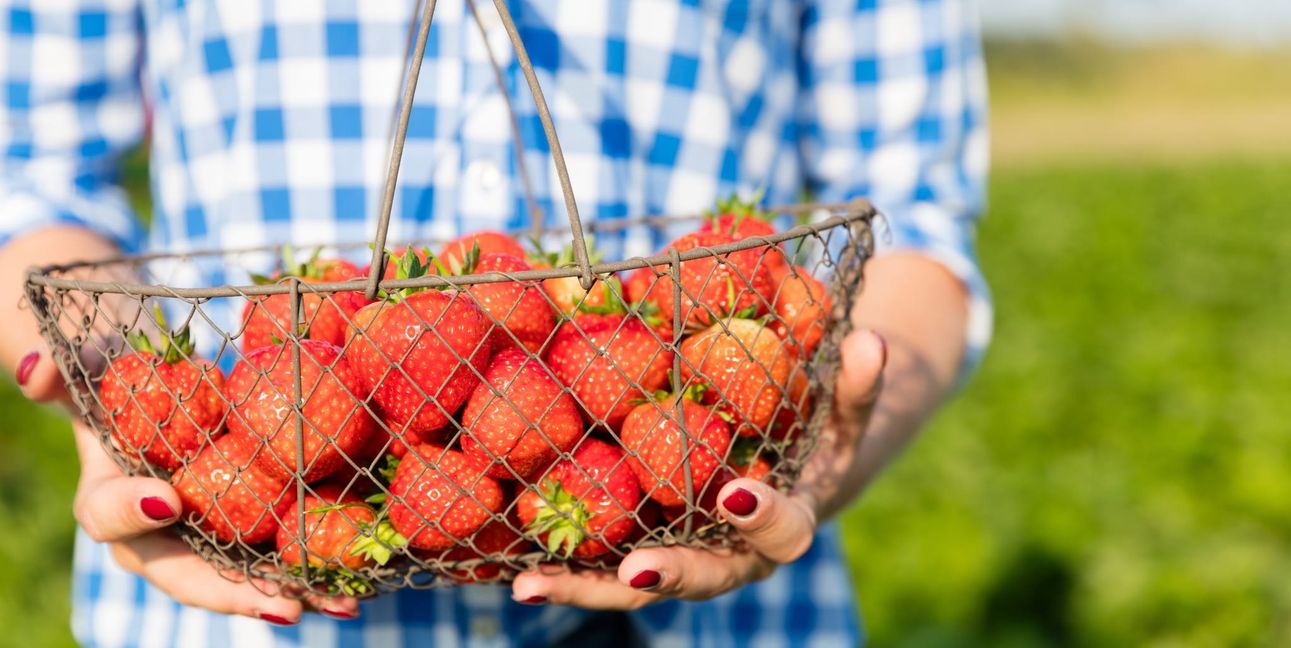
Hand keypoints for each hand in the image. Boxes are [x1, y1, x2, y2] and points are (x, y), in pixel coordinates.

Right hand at [17, 345, 360, 622]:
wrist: (159, 380)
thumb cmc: (120, 372)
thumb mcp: (88, 365)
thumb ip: (62, 373)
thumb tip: (34, 370)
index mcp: (110, 500)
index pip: (109, 517)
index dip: (133, 511)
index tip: (168, 499)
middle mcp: (161, 533)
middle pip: (193, 574)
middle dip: (238, 594)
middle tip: (282, 606)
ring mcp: (209, 534)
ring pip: (248, 577)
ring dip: (297, 593)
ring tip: (343, 604)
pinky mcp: (253, 523)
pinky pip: (283, 551)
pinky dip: (323, 564)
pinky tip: (366, 575)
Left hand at [510, 329, 886, 607]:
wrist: (788, 468)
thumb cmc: (815, 432)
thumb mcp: (843, 409)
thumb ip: (856, 385)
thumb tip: (870, 341)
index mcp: (786, 525)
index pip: (783, 532)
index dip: (762, 518)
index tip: (736, 493)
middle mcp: (733, 555)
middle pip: (701, 576)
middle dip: (666, 574)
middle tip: (634, 570)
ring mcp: (685, 556)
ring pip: (637, 586)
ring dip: (586, 588)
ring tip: (529, 584)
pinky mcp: (645, 544)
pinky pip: (605, 563)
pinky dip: (566, 566)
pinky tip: (514, 565)